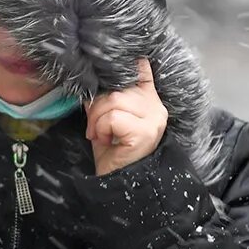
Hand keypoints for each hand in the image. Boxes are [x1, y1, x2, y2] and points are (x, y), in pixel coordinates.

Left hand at [84, 58, 168, 175]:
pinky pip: (114, 117)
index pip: (142, 68)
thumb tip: (93, 79)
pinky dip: (102, 128)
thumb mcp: (108, 118)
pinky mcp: (145, 132)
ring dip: (97, 119)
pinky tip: (106, 140)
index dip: (125, 66)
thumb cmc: (112, 150)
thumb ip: (107, 97)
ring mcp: (153, 120)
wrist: (117, 182)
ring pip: (115, 100)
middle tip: (94, 126)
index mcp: (149, 99)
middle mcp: (156, 107)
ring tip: (100, 134)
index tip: (109, 72)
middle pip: (119, 87)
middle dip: (97, 106)